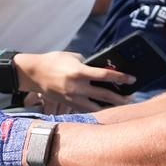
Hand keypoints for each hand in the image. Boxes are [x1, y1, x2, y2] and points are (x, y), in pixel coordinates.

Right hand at [17, 51, 133, 110]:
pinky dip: (96, 110)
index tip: (132, 79)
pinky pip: (86, 110)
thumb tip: (101, 71)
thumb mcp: (72, 56)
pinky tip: (105, 109)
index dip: (121, 77)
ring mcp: (72, 97)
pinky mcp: (68, 104)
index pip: (105, 75)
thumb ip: (87, 63)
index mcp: (79, 71)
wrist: (33, 73)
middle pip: (104, 95)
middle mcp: (77, 86)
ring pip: (96, 107)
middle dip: (120, 98)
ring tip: (121, 106)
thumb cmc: (54, 61)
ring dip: (110, 107)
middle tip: (131, 98)